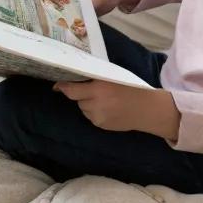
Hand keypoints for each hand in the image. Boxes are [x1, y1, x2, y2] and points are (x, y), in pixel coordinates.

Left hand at [53, 80, 180, 140]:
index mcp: (98, 88)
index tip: (57, 85)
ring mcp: (97, 117)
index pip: (72, 90)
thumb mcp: (113, 78)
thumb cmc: (131, 89)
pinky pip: (91, 117)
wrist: (146, 109)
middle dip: (81, 94)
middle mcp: (95, 104)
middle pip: (77, 99)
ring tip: (105, 100)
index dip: (63, 87)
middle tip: (93, 90)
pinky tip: (108, 109)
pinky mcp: (101, 125)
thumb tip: (74, 79)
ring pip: (83, 108)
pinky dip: (95, 112)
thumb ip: (95, 79)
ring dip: (88, 104)